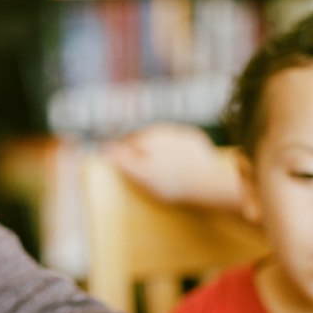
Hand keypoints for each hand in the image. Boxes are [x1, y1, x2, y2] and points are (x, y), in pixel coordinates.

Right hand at [103, 123, 241, 209]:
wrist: (207, 183)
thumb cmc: (171, 183)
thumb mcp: (141, 175)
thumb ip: (122, 160)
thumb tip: (104, 147)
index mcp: (147, 137)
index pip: (126, 143)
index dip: (120, 156)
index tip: (121, 169)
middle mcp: (163, 130)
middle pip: (144, 140)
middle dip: (140, 151)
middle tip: (140, 172)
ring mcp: (181, 134)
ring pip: (162, 140)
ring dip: (158, 150)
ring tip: (159, 170)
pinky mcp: (196, 141)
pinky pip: (180, 144)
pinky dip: (176, 152)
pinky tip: (177, 165)